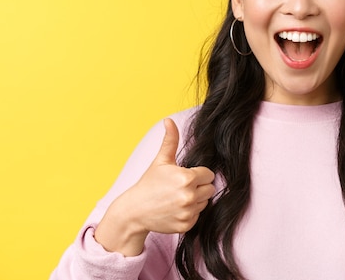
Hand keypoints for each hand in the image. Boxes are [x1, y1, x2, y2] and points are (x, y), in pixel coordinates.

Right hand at [95, 118, 214, 254]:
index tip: (186, 176)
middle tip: (181, 187)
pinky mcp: (186, 225)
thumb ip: (170, 140)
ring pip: (205, 202)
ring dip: (196, 200)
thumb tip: (169, 120)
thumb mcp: (160, 161)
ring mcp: (188, 212)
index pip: (209, 174)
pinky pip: (198, 216)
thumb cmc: (149, 183)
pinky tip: (176, 209)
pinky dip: (190, 213)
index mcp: (187, 178)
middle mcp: (189, 196)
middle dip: (199, 186)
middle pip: (210, 188)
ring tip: (177, 198)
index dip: (198, 174)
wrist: (134, 211)